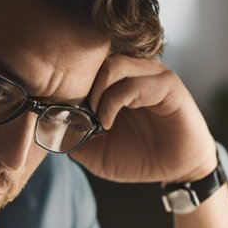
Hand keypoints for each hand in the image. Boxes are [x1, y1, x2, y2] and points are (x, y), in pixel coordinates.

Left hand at [71, 55, 217, 184]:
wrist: (177, 170)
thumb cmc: (140, 158)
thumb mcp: (98, 154)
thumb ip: (75, 140)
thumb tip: (50, 129)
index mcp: (118, 81)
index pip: (89, 63)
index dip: (71, 83)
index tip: (61, 109)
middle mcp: (135, 71)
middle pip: (98, 57)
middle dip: (82, 85)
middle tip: (79, 113)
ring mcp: (152, 75)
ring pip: (114, 65)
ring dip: (98, 92)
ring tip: (96, 118)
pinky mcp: (167, 85)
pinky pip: (134, 83)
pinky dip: (114, 101)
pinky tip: (108, 122)